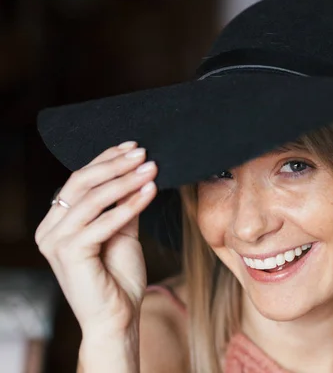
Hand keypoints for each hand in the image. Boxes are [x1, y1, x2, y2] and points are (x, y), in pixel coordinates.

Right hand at [35, 142, 157, 336]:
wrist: (119, 317)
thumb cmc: (119, 277)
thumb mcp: (123, 233)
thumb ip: (124, 206)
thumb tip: (138, 174)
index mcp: (58, 222)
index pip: (80, 180)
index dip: (106, 160)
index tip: (133, 146)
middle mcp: (51, 229)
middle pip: (81, 183)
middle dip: (116, 165)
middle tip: (144, 153)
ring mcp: (56, 242)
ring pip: (93, 199)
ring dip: (126, 181)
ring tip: (151, 169)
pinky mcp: (70, 253)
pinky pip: (103, 222)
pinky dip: (129, 206)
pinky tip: (150, 193)